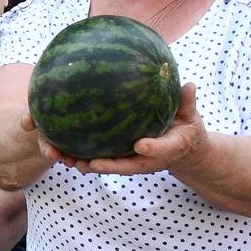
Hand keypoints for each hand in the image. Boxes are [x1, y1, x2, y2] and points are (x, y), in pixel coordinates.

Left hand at [39, 83, 208, 176]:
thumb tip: (192, 85)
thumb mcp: (192, 118)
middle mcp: (144, 159)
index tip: (141, 145)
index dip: (150, 149)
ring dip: (84, 164)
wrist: (183, 149)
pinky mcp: (118, 156)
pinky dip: (80, 153)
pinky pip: (97, 156)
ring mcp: (130, 160)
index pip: (158, 151)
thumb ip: (188, 103)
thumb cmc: (187, 130)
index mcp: (166, 150)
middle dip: (104, 166)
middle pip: (122, 166)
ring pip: (105, 165)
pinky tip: (58, 144)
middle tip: (87, 164)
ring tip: (62, 159)